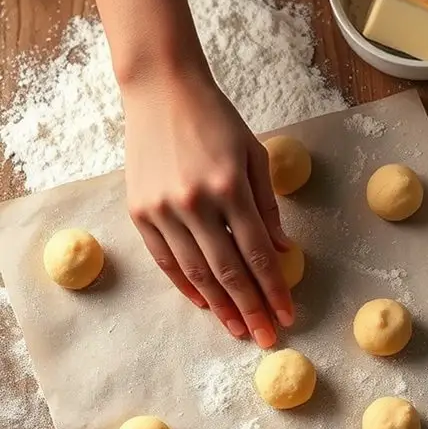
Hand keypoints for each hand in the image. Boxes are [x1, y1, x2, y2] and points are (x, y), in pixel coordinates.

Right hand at [122, 65, 293, 347]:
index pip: (257, 253)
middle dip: (251, 309)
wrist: (160, 90)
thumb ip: (267, 205)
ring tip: (237, 329)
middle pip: (229, 271)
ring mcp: (163, 209)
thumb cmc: (215, 119)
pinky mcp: (140, 211)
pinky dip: (185, 285)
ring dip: (220, 306)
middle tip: (266, 338)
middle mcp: (196, 201)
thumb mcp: (253, 154)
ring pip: (196, 272)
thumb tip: (282, 250)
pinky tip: (204, 304)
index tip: (287, 315)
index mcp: (230, 185)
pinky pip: (165, 260)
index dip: (274, 288)